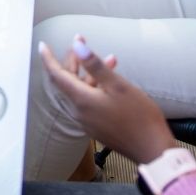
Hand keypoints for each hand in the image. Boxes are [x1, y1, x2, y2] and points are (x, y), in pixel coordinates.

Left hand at [39, 36, 174, 164]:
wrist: (152, 151)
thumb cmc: (139, 117)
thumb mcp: (118, 86)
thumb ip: (95, 65)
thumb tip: (77, 45)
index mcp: (81, 101)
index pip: (56, 75)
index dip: (48, 59)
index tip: (43, 45)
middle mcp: (79, 112)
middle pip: (68, 82)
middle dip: (73, 61)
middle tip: (82, 43)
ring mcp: (87, 121)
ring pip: (81, 91)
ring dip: (90, 74)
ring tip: (109, 59)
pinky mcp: (97, 127)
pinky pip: (89, 102)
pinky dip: (96, 87)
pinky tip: (112, 81)